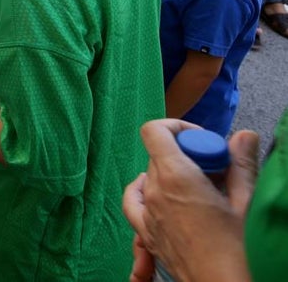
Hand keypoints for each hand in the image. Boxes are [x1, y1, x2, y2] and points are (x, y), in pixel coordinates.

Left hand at [122, 119, 257, 281]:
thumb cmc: (237, 250)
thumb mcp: (246, 202)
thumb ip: (241, 164)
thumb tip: (243, 136)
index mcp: (175, 177)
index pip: (154, 131)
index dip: (177, 127)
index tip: (203, 140)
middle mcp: (154, 192)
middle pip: (159, 155)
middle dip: (186, 154)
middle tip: (214, 169)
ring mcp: (146, 213)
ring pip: (150, 176)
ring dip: (171, 173)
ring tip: (199, 187)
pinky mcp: (146, 233)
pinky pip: (132, 202)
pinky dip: (142, 191)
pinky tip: (156, 192)